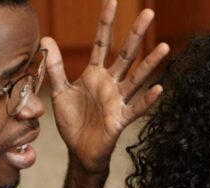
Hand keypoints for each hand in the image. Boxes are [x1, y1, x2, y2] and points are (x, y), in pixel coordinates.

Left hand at [42, 0, 170, 172]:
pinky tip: (158, 89)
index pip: (102, 42)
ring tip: (164, 46)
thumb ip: (55, 66)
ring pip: (136, 77)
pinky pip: (136, 108)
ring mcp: (118, 100)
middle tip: (149, 12)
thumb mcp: (59, 91)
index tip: (111, 1)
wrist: (79, 150)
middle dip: (136, 33)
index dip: (106, 22)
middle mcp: (110, 83)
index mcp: (95, 74)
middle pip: (125, 54)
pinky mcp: (120, 119)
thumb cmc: (73, 121)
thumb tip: (46, 38)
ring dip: (150, 63)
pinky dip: (147, 100)